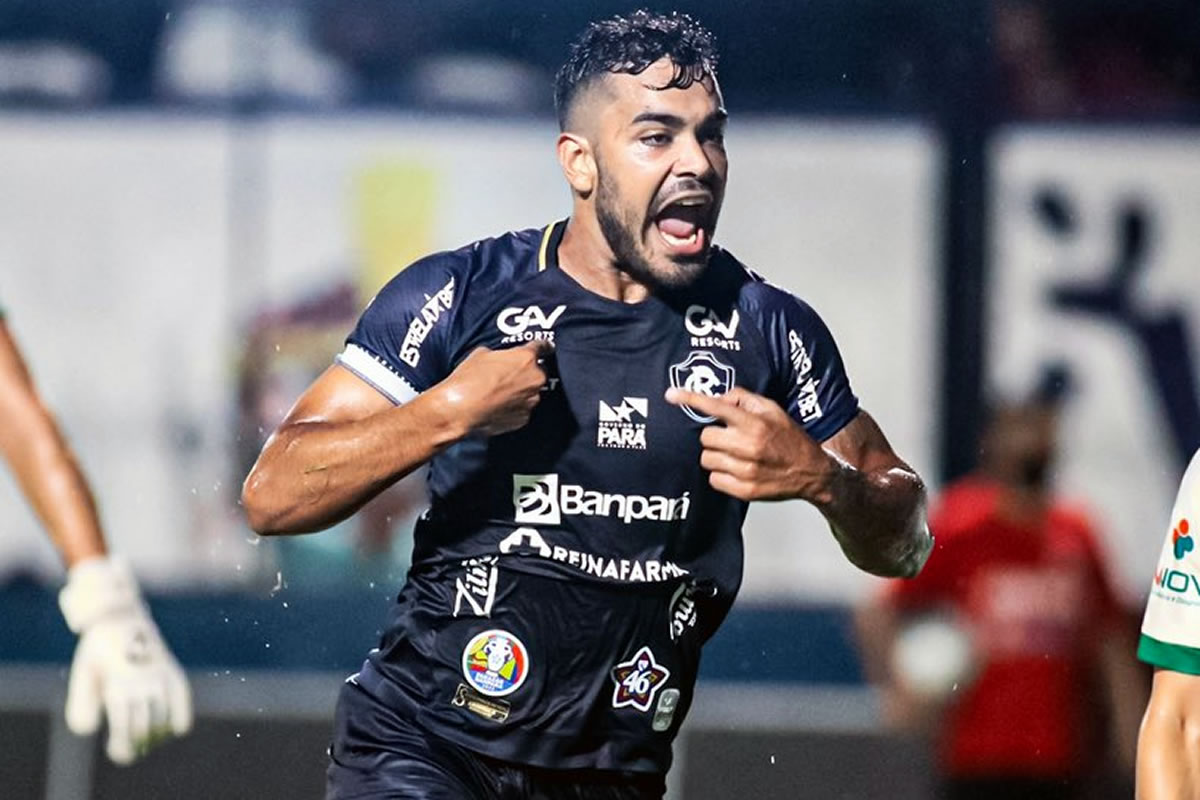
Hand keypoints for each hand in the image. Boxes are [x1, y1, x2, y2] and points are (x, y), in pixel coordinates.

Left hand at [59, 558, 191, 763]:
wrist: (120, 614)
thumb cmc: (98, 648)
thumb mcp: (84, 672)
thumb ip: (82, 702)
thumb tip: (89, 731)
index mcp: (119, 682)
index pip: (126, 726)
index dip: (123, 746)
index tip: (118, 753)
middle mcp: (143, 680)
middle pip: (145, 725)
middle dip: (137, 744)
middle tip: (127, 752)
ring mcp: (160, 673)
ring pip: (164, 715)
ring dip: (157, 735)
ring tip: (147, 742)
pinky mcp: (172, 668)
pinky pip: (183, 696)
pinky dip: (182, 715)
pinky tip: (177, 729)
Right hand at [439, 340, 551, 435]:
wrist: (460, 410)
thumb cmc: (468, 380)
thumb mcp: (481, 354)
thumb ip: (499, 354)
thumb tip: (500, 359)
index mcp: (526, 358)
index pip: (542, 347)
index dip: (543, 347)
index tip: (545, 348)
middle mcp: (535, 379)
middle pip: (538, 372)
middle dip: (527, 373)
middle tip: (508, 375)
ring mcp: (531, 400)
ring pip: (531, 392)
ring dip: (521, 391)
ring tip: (499, 394)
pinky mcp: (524, 418)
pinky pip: (523, 409)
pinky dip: (514, 407)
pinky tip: (498, 406)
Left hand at [664, 385, 837, 501]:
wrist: (811, 471)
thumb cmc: (790, 438)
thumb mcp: (772, 410)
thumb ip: (743, 399)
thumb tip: (718, 398)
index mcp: (754, 423)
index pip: (716, 407)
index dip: (690, 399)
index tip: (671, 394)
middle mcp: (749, 446)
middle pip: (705, 437)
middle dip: (713, 435)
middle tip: (728, 438)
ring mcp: (745, 470)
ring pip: (707, 459)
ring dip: (716, 455)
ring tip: (734, 454)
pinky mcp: (743, 490)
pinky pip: (713, 479)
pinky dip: (720, 474)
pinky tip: (737, 470)